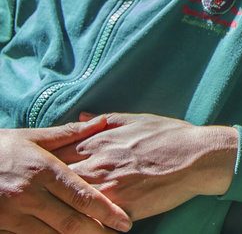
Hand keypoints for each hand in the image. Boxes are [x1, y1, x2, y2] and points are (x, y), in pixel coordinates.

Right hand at [0, 120, 131, 232]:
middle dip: (96, 231)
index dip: (106, 211)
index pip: (82, 196)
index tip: (125, 221)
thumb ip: (69, 135)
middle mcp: (29, 194)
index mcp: (43, 170)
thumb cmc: (0, 148)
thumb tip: (101, 122)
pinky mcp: (0, 226)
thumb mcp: (32, 137)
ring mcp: (12, 214)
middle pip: (70, 221)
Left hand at [53, 113, 237, 220]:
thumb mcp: (136, 119)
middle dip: (50, 186)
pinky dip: (85, 221)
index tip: (47, 167)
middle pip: (57, 180)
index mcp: (98, 143)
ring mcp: (108, 188)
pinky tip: (84, 222)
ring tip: (63, 210)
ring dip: (63, 206)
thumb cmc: (171, 136)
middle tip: (50, 191)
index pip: (56, 154)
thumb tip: (79, 118)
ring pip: (70, 202)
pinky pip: (93, 219)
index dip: (47, 162)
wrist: (198, 157)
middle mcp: (97, 165)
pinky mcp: (120, 208)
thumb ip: (104, 121)